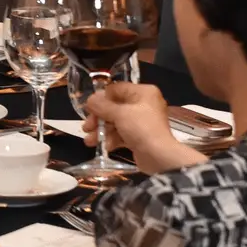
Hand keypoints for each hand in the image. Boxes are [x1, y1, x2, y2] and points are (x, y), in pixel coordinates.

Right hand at [82, 82, 207, 174]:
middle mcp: (143, 104)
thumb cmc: (141, 129)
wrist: (159, 157)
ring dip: (101, 130)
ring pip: (115, 121)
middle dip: (98, 118)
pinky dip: (111, 138)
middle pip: (114, 106)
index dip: (101, 98)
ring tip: (89, 140)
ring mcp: (141, 121)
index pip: (116, 89)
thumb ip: (102, 105)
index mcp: (143, 93)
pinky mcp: (139, 136)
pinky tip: (103, 145)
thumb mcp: (119, 114)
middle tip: (87, 127)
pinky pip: (121, 133)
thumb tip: (90, 99)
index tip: (88, 108)